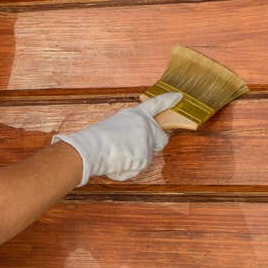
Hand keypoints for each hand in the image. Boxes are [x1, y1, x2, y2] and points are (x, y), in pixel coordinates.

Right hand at [51, 92, 181, 184]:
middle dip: (153, 146)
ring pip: (147, 158)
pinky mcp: (144, 157)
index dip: (168, 100)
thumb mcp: (114, 127)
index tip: (178, 96)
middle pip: (161, 138)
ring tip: (116, 156)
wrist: (89, 149)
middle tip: (134, 150)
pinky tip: (116, 164)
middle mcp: (144, 125)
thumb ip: (129, 132)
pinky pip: (137, 169)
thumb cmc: (95, 140)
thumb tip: (133, 148)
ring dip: (134, 162)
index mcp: (134, 114)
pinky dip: (127, 171)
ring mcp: (146, 141)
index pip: (155, 104)